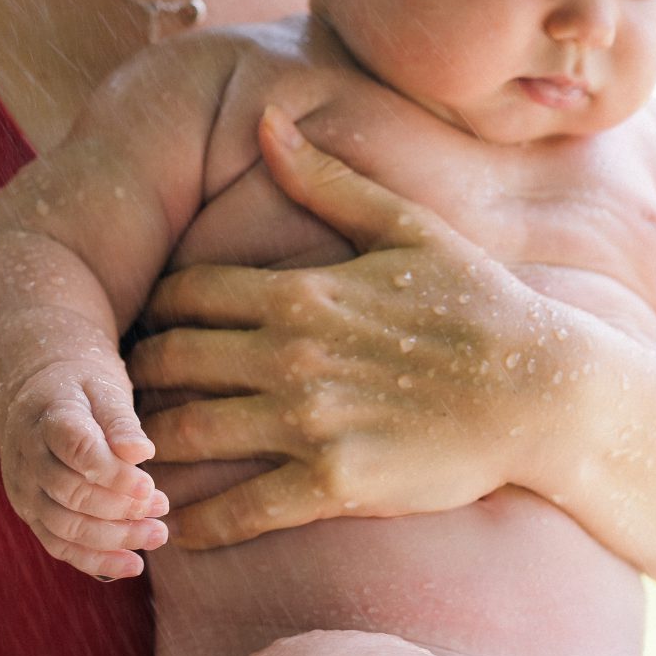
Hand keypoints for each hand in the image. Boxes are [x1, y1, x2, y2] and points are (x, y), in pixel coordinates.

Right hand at [0, 370, 167, 580]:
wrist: (38, 400)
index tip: (149, 485)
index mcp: (45, 419)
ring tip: (157, 534)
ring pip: (65, 527)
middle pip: (70, 494)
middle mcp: (27, 458)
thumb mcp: (102, 389)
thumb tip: (142, 453)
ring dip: (114, 538)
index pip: (76, 450)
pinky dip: (96, 561)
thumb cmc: (79, 391)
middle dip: (121, 508)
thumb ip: (121, 421)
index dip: (114, 473)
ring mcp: (25, 490)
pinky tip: (132, 563)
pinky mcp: (30, 513)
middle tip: (162, 506)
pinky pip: (59, 546)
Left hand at [126, 107, 580, 549]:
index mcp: (299, 292)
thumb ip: (327, 179)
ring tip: (121, 459)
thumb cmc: (479, 304)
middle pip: (171, 361)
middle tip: (112, 394)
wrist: (543, 392)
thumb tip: (268, 119)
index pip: (186, 295)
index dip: (149, 311)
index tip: (135, 326)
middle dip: (132, 377)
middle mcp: (290, 355)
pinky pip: (243, 509)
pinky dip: (198, 524)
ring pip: (190, 433)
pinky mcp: (334, 484)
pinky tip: (170, 535)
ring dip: (147, 447)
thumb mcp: (405, 227)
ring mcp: (309, 421)